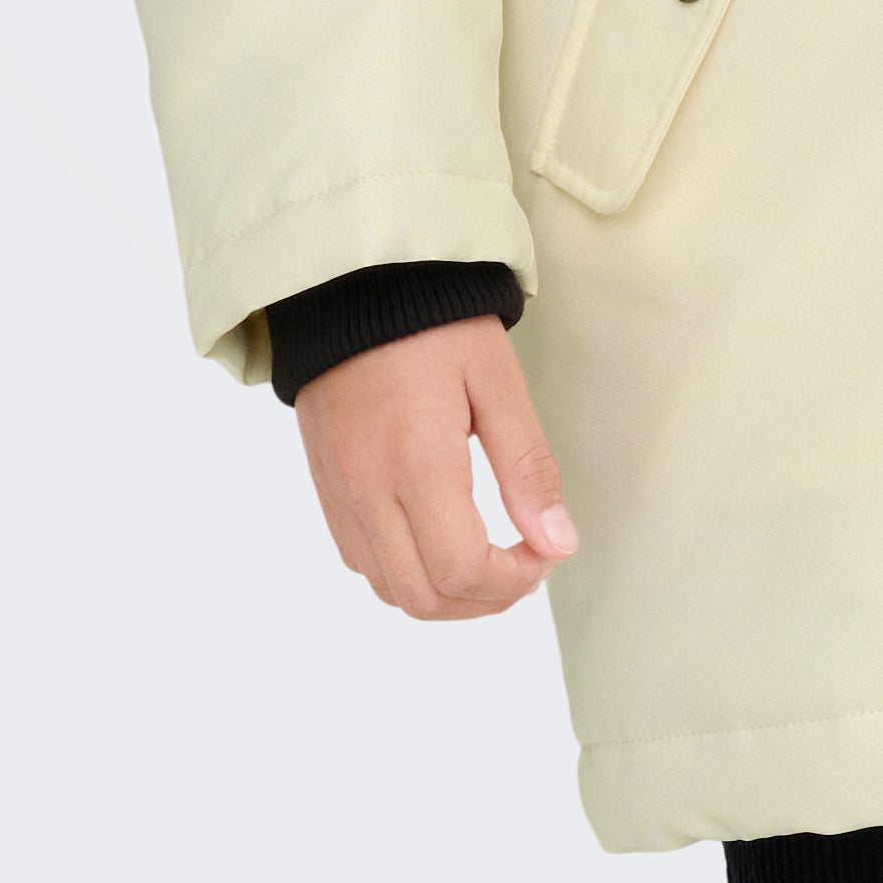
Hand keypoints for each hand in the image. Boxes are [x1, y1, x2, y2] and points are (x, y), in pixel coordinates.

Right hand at [295, 314, 575, 620]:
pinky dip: (403, 571)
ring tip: (488, 559)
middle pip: (424, 597)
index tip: (547, 552)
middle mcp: (368, 490)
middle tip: (526, 565)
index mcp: (417, 462)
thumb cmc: (434, 321)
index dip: (515, 581)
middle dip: (485, 600)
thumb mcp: (498, 381)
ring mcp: (339, 492)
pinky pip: (360, 558)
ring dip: (444, 593)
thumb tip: (557, 544)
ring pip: (388, 589)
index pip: (463, 570)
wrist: (354, 283)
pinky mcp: (325, 485)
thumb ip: (527, 468)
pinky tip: (437, 539)